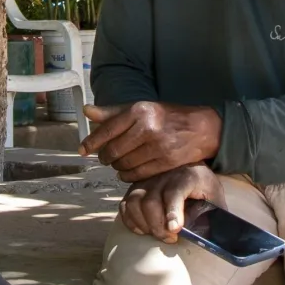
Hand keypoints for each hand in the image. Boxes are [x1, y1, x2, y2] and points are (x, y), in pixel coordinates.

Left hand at [80, 101, 221, 180]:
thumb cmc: (166, 117)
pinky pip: (138, 174)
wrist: (201, 128)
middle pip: (113, 150)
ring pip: (124, 164)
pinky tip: (127, 172)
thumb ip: (112, 112)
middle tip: (104, 157)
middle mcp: (147, 127)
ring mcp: (158, 146)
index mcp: (138, 111)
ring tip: (118, 163)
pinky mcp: (166, 162)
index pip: (107, 130)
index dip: (91, 142)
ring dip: (116, 167)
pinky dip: (128, 176)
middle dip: (105, 156)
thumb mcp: (140, 109)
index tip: (82, 150)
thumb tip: (86, 110)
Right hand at [120, 165, 226, 243]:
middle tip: (170, 238)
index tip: (174, 230)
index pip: (175, 193)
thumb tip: (218, 237)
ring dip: (143, 224)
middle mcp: (162, 175)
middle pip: (151, 201)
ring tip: (156, 233)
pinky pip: (125, 204)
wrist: (189, 163)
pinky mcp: (135, 186)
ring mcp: (146, 180)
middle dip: (158, 226)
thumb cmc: (203, 185)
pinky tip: (143, 228)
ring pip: (134, 203)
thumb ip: (215, 214)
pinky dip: (130, 220)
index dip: (173, 212)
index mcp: (186, 176)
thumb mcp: (215, 195)